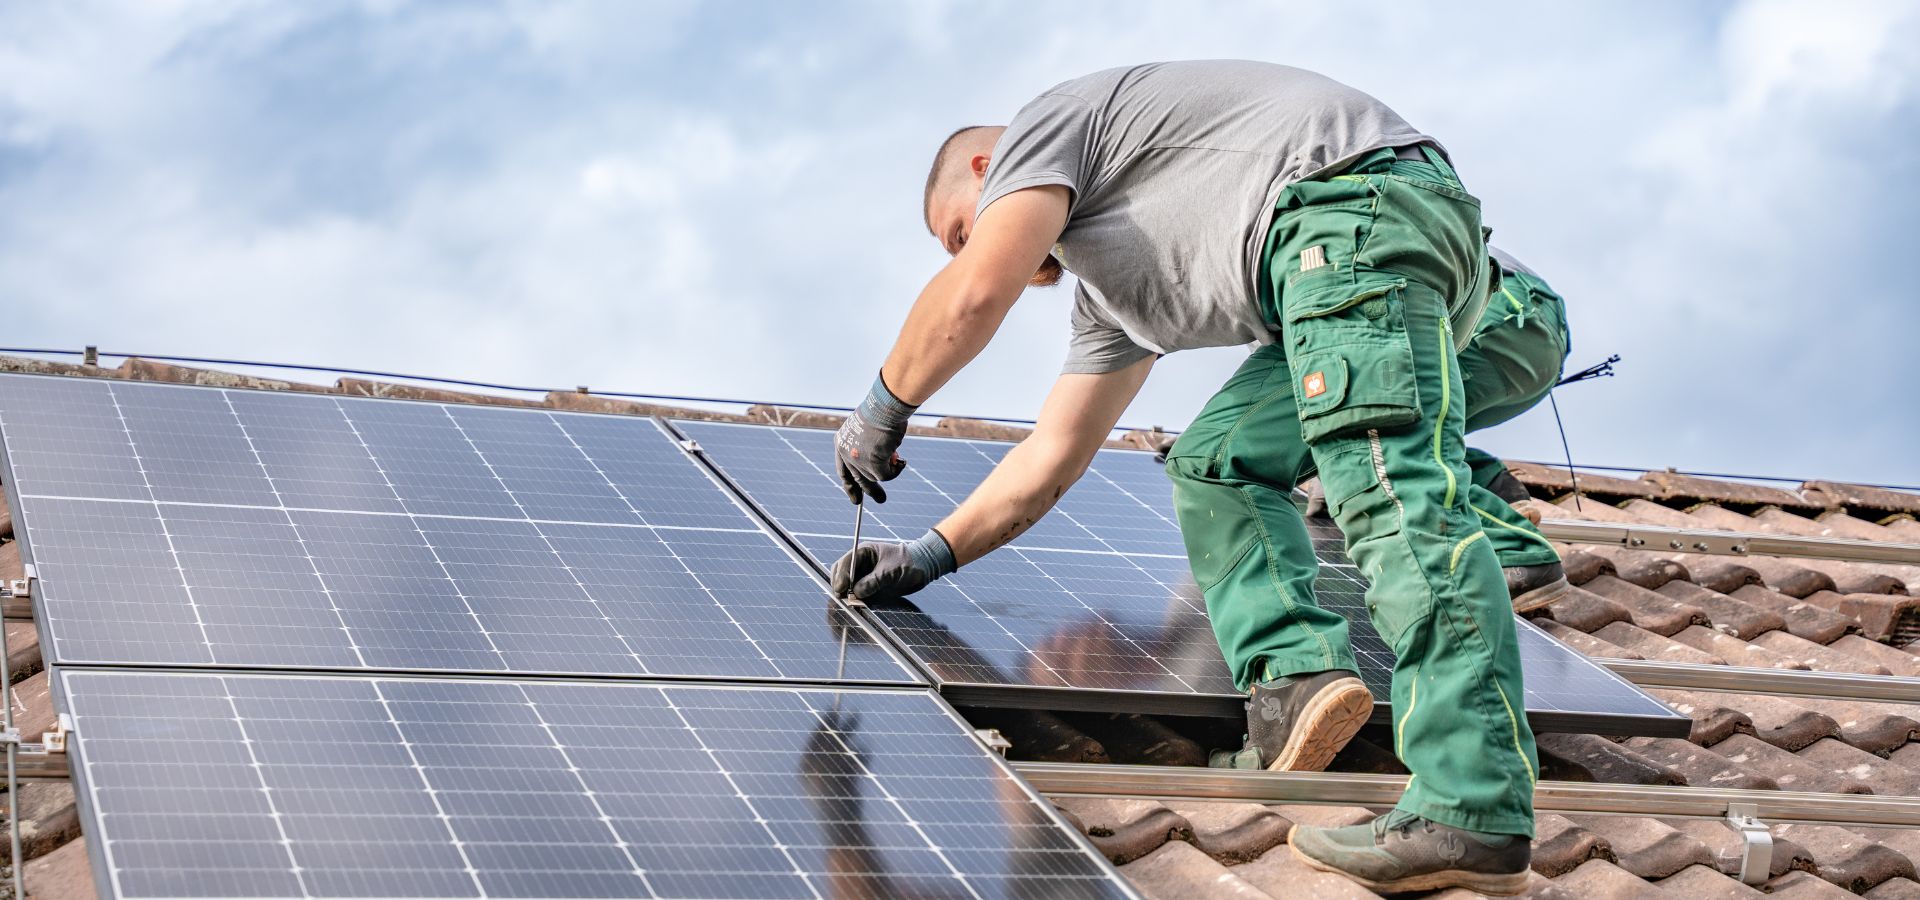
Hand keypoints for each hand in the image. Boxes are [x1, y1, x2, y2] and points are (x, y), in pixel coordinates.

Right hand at [831, 530, 955, 601]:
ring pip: (846, 586)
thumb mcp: (891, 571)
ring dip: (845, 595)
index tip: (840, 589)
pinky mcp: (868, 587)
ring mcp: (863, 576)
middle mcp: (860, 564)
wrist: (922, 569)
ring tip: (846, 605)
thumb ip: (873, 581)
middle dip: (839, 586)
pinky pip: (856, 595)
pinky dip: (853, 601)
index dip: (841, 576)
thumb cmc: (908, 563)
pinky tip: (854, 607)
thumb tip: (856, 593)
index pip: (845, 563)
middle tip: (841, 599)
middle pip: (841, 574)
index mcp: (863, 552)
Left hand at [834, 411, 906, 503]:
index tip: (856, 499)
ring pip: (875, 477)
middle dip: (871, 491)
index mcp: (841, 443)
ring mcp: (858, 460)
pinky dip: (896, 470)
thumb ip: (868, 449)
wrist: (885, 406)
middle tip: (881, 500)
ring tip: (899, 462)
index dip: (850, 486)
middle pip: (858, 479)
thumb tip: (883, 466)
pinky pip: (887, 476)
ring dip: (889, 471)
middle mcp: (846, 453)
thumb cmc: (880, 413)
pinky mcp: (873, 463)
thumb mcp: (868, 431)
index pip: (843, 471)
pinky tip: (902, 461)